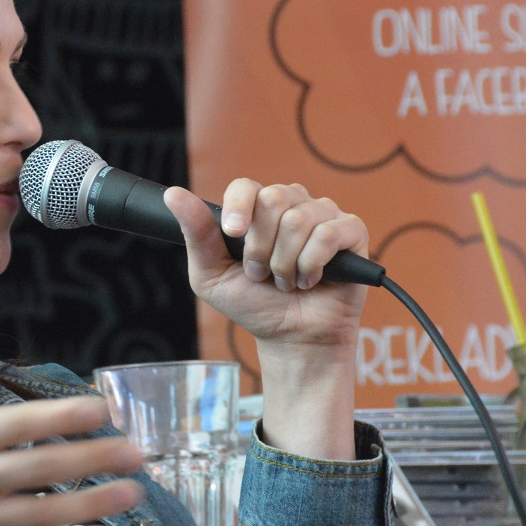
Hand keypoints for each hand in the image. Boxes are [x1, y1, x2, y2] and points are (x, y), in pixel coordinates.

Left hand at [163, 180, 369, 350]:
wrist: (291, 339)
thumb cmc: (254, 304)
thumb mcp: (212, 275)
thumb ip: (197, 235)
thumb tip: (173, 194)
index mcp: (258, 210)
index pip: (246, 186)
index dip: (239, 207)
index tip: (234, 234)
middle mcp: (292, 205)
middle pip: (274, 199)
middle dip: (261, 246)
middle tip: (261, 274)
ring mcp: (324, 216)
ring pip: (299, 220)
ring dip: (285, 263)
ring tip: (286, 282)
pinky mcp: (352, 233)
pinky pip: (329, 233)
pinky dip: (312, 264)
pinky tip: (310, 280)